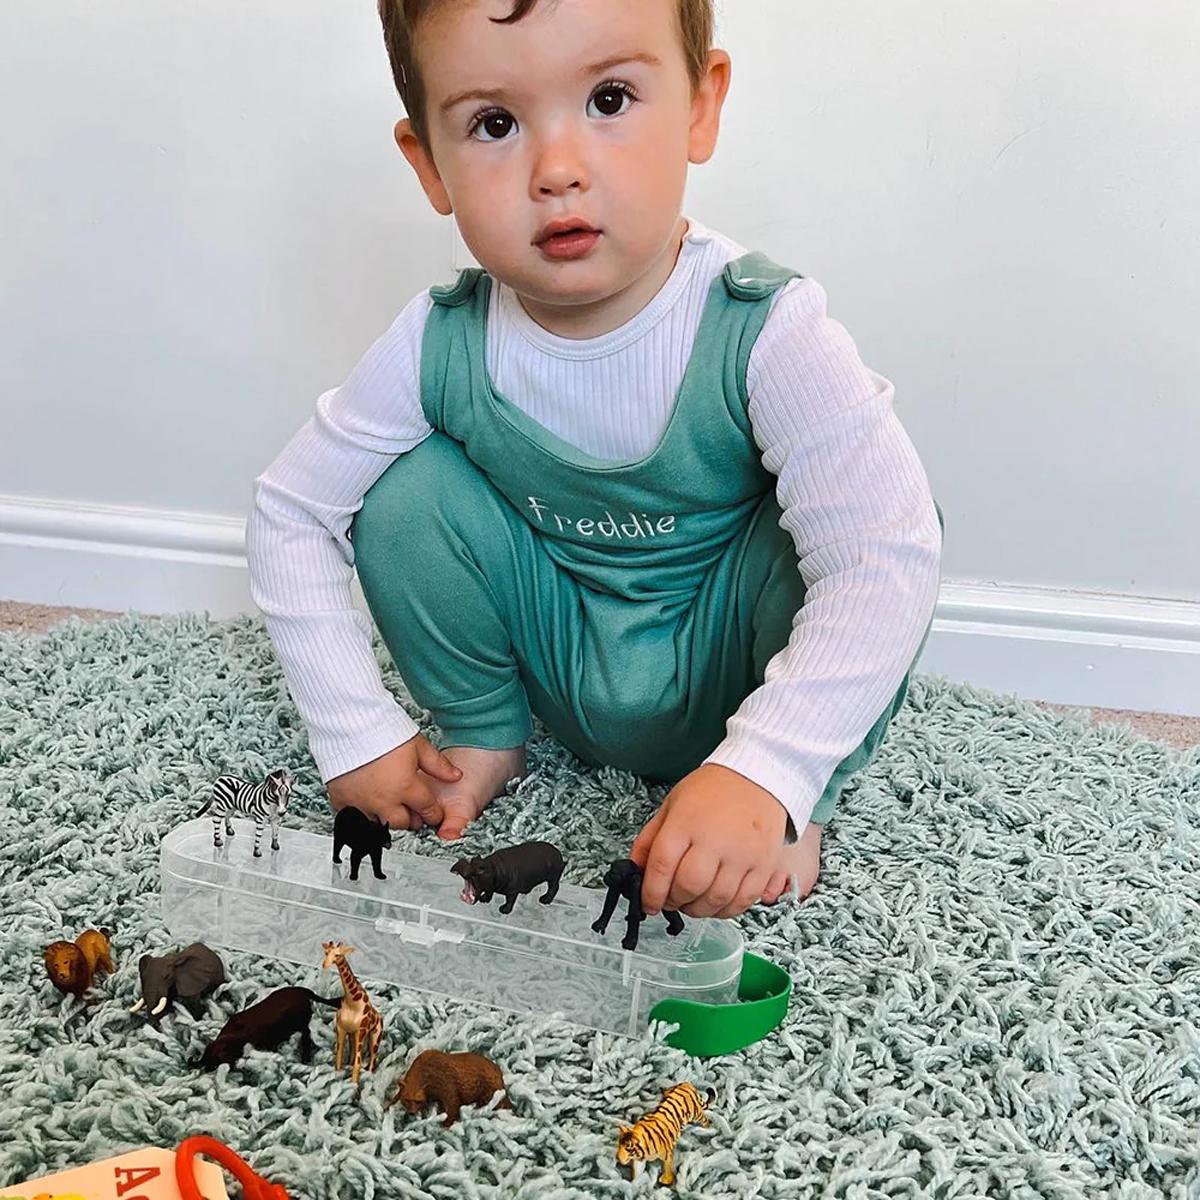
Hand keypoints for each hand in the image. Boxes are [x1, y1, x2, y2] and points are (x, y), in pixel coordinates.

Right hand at [326, 735, 461, 830]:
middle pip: (403, 823)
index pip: (427, 810)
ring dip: (386, 816)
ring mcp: (361, 803)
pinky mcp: (341, 800)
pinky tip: (367, 800)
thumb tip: (455, 776)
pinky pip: (354, 816)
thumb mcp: (417, 745)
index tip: (433, 812)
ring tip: (389, 803)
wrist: (347, 723)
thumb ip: (437, 765)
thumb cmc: (381, 730)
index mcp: (406, 787)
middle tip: (412, 809)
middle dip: (411, 819)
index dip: (433, 813)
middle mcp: (384, 800)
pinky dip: (362, 812)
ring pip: (379, 824)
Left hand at [629, 763, 788, 918]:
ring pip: (715, 899)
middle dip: (674, 901)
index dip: (651, 892)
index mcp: (686, 821)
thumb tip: (635, 869)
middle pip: (688, 886)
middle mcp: (715, 839)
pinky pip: (743, 901)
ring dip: (698, 910)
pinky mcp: (764, 864)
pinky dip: (725, 910)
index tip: (648, 903)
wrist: (756, 776)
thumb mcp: (671, 805)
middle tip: (671, 900)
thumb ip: (649, 839)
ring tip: (692, 902)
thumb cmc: (711, 790)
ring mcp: (742, 853)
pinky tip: (716, 902)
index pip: (662, 866)